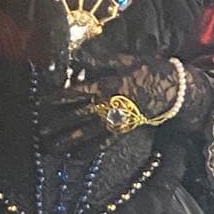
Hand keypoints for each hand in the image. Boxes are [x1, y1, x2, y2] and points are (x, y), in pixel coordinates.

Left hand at [34, 54, 188, 154]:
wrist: (173, 90)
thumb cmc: (148, 71)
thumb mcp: (125, 60)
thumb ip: (100, 60)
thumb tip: (77, 56)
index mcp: (106, 86)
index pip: (76, 93)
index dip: (57, 98)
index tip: (42, 103)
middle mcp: (107, 106)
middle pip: (76, 116)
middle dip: (57, 124)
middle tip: (39, 131)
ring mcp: (114, 121)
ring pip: (86, 134)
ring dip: (67, 141)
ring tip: (50, 147)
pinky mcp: (122, 132)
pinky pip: (102, 145)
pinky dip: (88, 152)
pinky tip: (75, 157)